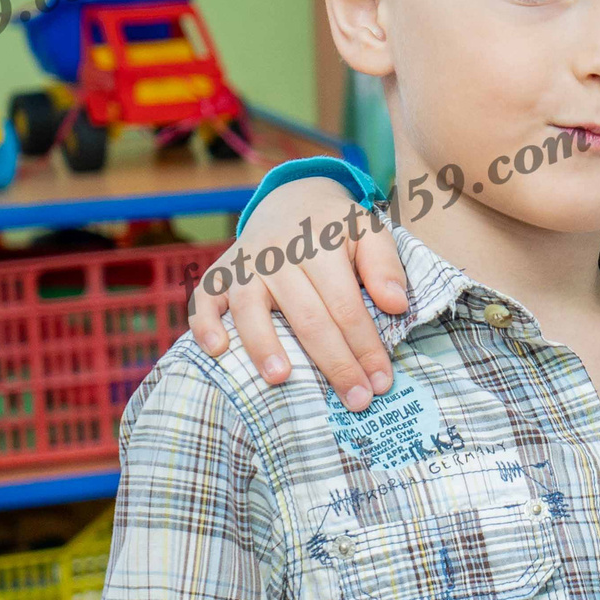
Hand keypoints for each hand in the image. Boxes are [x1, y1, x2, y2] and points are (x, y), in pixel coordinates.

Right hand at [188, 178, 409, 407]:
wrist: (293, 198)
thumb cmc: (337, 229)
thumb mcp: (370, 232)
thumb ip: (385, 266)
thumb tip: (396, 305)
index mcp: (319, 245)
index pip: (346, 305)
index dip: (365, 346)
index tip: (382, 382)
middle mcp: (278, 255)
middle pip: (306, 316)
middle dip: (333, 362)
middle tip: (355, 400)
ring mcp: (245, 263)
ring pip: (250, 308)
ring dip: (263, 344)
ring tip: (281, 379)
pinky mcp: (220, 272)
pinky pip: (204, 297)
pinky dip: (204, 322)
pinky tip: (216, 350)